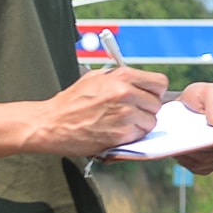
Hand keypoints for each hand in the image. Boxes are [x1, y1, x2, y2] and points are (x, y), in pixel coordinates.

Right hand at [33, 66, 168, 157]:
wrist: (52, 124)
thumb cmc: (71, 102)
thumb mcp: (95, 77)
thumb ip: (121, 78)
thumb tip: (139, 82)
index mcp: (122, 76)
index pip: (160, 82)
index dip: (154, 91)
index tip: (148, 96)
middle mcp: (126, 93)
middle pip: (157, 104)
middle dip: (146, 109)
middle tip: (131, 112)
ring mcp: (125, 114)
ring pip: (151, 122)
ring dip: (140, 125)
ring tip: (121, 123)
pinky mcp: (121, 134)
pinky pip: (140, 135)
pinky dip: (131, 136)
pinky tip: (116, 131)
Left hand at [174, 82, 212, 175]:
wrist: (187, 107)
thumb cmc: (202, 96)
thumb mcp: (210, 92)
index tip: (206, 137)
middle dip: (201, 147)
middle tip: (184, 141)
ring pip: (204, 162)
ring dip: (190, 153)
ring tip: (178, 143)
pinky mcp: (205, 166)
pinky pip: (195, 167)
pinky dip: (184, 159)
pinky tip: (176, 149)